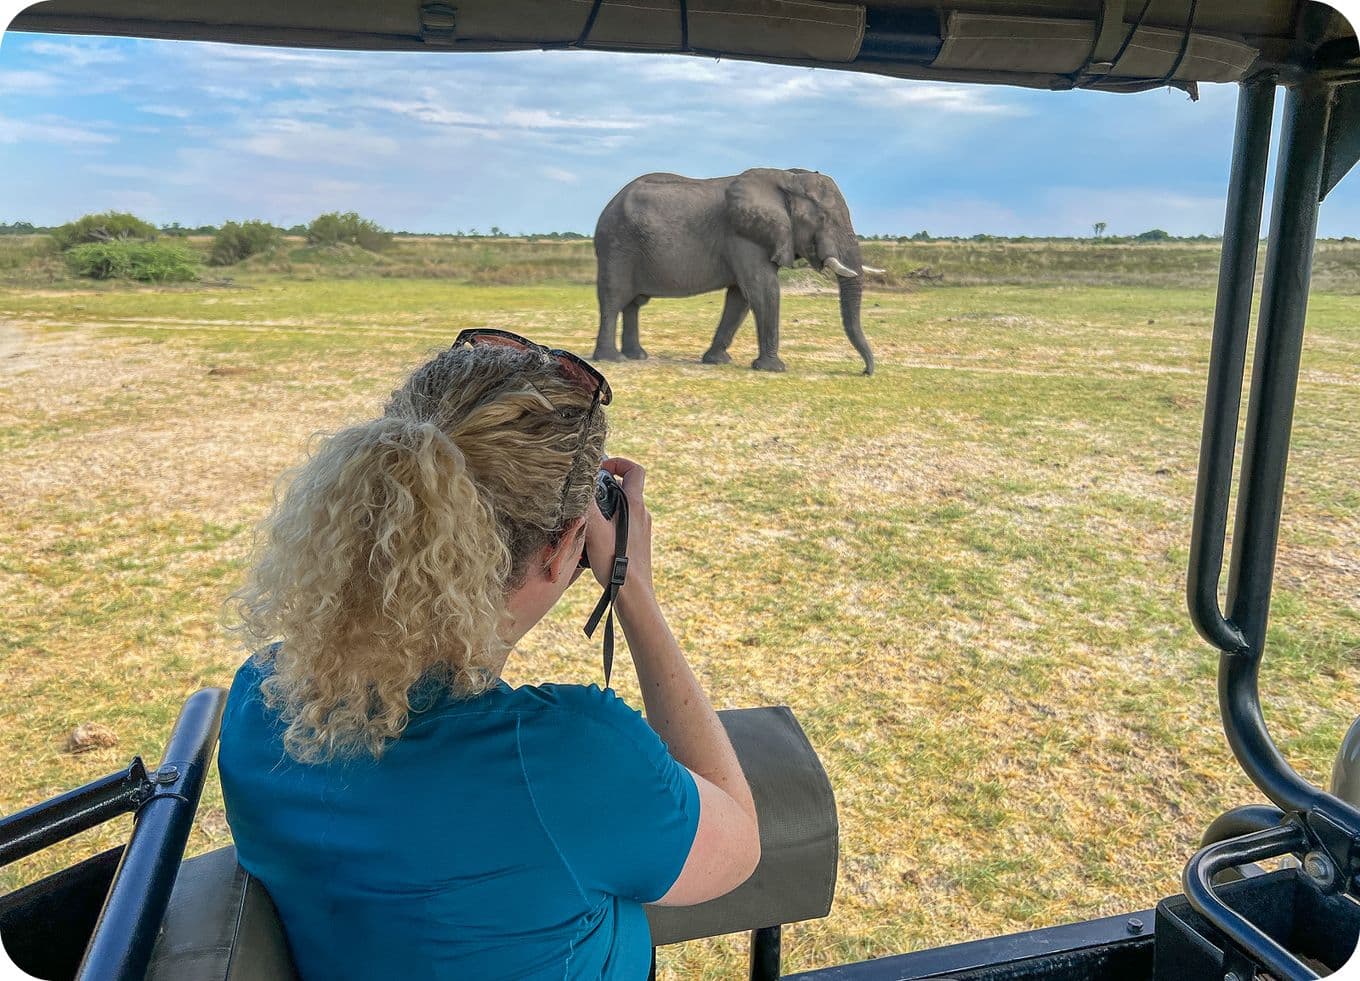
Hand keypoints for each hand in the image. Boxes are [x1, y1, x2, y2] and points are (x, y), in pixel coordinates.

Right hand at [584, 457, 654, 603]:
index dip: (618, 462)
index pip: (635, 470)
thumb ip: (586, 503)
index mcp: (635, 505)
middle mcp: (642, 514)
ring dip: (602, 509)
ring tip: (584, 522)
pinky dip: (607, 526)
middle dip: (602, 489)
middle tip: (583, 498)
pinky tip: (592, 541)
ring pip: (620, 508)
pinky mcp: (637, 544)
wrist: (634, 595)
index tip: (599, 469)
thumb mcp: (595, 529)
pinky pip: (621, 525)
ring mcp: (642, 530)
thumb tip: (577, 480)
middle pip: (623, 489)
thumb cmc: (616, 562)